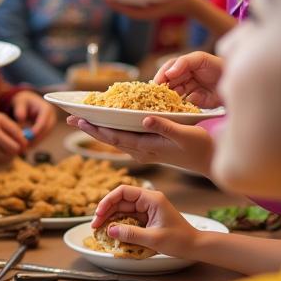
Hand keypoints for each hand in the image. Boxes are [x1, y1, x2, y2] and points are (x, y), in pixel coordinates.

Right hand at [0, 112, 25, 162]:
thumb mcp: (0, 118)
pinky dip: (0, 158)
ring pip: (7, 158)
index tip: (23, 143)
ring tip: (5, 149)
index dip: (24, 142)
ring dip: (9, 155)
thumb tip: (26, 144)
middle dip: (17, 150)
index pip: (18, 137)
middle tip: (15, 148)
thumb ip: (14, 129)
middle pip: (14, 149)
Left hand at [9, 89, 54, 142]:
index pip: (44, 121)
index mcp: (46, 108)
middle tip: (24, 145)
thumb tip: (21, 117)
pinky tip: (24, 146)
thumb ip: (20, 109)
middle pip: (46, 131)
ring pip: (44, 136)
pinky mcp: (47, 131)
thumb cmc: (23, 101)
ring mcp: (50, 125)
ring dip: (34, 142)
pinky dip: (33, 143)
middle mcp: (51, 118)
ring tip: (22, 146)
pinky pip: (41, 139)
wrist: (27, 103)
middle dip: (35, 138)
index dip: (36, 130)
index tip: (27, 136)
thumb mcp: (20, 102)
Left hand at [66, 115, 213, 175]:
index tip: (79, 120)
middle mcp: (142, 151)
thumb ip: (164, 127)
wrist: (211, 161)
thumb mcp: (185, 135)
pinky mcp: (149, 148)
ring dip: (98, 129)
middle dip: (90, 128)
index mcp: (147, 147)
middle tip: (69, 118)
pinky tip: (108, 124)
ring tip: (82, 120)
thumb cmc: (202, 147)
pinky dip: (112, 130)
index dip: (95, 128)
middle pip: (110, 139)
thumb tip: (143, 119)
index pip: (115, 137)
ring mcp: (145, 151)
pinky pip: (125, 139)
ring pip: (116, 139)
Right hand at [90, 185, 199, 259]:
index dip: (108, 200)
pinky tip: (111, 231)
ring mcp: (147, 209)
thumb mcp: (153, 238)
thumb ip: (131, 233)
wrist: (195, 246)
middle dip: (106, 211)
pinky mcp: (146, 218)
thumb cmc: (179, 240)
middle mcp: (148, 201)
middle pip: (120, 200)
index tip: (99, 213)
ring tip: (99, 229)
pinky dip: (118, 224)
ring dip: (110, 218)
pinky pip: (128, 218)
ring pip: (122, 209)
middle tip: (95, 225)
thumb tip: (109, 230)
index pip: (123, 191)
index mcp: (151, 198)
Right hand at [154, 51, 223, 108]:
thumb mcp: (200, 58)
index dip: (161, 75)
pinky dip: (179, 106)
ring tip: (167, 101)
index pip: (169, 69)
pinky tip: (176, 107)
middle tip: (157, 95)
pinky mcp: (196, 102)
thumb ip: (183, 62)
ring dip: (170, 98)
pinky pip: (184, 105)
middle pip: (170, 83)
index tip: (156, 83)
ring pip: (175, 95)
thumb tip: (168, 73)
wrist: (237, 83)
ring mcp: (190, 90)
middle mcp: (186, 77)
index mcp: (185, 65)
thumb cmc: (219, 66)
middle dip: (163, 89)